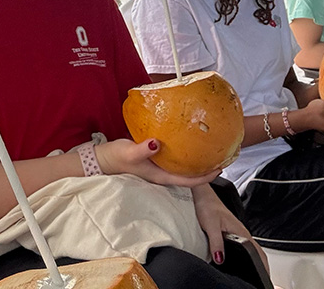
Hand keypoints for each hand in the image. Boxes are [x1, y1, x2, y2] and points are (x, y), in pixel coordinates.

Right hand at [95, 139, 219, 186]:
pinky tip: (189, 143)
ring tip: (210, 150)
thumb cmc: (116, 157)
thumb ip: (142, 150)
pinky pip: (175, 160)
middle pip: (190, 176)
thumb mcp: (129, 152)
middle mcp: (163, 175)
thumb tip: (157, 144)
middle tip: (221, 157)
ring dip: (197, 162)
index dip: (205, 177)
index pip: (189, 181)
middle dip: (206, 169)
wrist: (102, 159)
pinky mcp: (155, 160)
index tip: (220, 167)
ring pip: (183, 169)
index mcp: (161, 177)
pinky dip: (185, 154)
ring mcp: (159, 168)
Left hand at [191, 185, 266, 270]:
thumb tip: (220, 259)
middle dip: (261, 265)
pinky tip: (240, 259)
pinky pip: (241, 245)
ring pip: (249, 248)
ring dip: (253, 259)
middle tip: (261, 277)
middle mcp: (241, 232)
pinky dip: (245, 254)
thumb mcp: (211, 226)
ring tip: (253, 272)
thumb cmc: (207, 205)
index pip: (257, 251)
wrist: (203, 195)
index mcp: (240, 231)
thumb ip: (216, 242)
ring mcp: (236, 232)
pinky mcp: (230, 232)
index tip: (265, 276)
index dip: (263, 265)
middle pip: (256, 252)